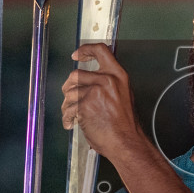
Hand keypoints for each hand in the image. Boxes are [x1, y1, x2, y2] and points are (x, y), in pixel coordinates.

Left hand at [60, 43, 142, 161]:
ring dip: (67, 105)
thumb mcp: (123, 95)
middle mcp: (106, 80)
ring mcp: (95, 92)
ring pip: (69, 92)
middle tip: (69, 97)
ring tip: (73, 116)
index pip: (101, 51)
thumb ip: (109, 84)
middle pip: (76, 74)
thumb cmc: (126, 125)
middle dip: (69, 87)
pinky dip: (67, 118)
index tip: (77, 55)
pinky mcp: (84, 105)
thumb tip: (91, 80)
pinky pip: (68, 108)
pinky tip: (71, 123)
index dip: (85, 50)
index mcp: (118, 75)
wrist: (126, 142)